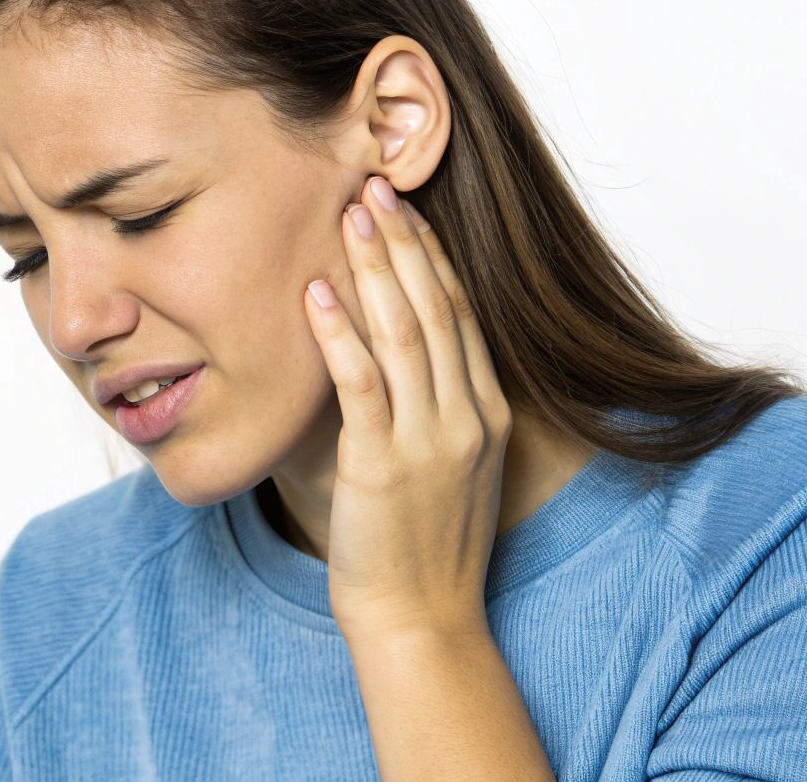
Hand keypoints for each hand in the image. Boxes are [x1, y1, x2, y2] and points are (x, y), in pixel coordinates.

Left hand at [301, 176, 513, 642]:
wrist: (421, 621)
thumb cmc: (422, 549)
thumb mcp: (448, 469)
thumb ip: (432, 410)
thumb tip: (390, 355)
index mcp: (487, 415)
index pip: (460, 315)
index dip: (432, 257)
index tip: (406, 210)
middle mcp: (467, 420)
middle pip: (437, 309)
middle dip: (405, 242)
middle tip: (374, 185)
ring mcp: (430, 442)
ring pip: (404, 333)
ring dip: (375, 268)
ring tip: (351, 214)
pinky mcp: (383, 466)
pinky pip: (362, 384)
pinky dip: (341, 333)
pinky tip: (319, 292)